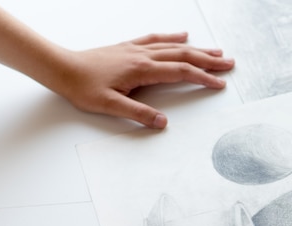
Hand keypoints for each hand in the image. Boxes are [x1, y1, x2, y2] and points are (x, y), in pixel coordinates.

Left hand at [52, 32, 234, 127]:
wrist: (62, 68)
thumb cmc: (83, 87)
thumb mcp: (110, 106)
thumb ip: (138, 114)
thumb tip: (162, 123)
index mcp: (142, 70)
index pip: (181, 73)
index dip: (203, 78)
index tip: (219, 84)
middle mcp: (143, 56)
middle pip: (184, 56)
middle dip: (209, 60)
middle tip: (229, 64)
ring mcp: (136, 49)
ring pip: (174, 46)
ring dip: (197, 49)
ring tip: (216, 51)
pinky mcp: (128, 47)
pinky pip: (156, 39)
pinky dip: (172, 37)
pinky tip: (182, 35)